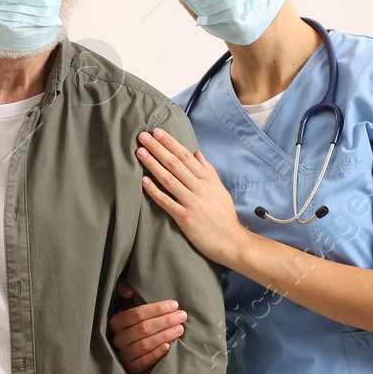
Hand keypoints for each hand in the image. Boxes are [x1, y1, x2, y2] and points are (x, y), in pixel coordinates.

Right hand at [109, 278, 186, 373]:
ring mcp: (123, 354)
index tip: (174, 305)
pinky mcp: (130, 367)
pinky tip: (169, 347)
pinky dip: (156, 354)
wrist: (131, 346)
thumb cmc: (134, 322)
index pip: (137, 313)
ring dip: (165, 336)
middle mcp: (117, 338)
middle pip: (143, 328)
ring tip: (180, 329)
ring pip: (145, 344)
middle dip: (165, 321)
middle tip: (182, 316)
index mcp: (116, 321)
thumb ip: (125, 290)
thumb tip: (129, 291)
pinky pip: (143, 362)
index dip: (157, 309)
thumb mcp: (127, 304)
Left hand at [136, 128, 249, 265]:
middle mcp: (199, 188)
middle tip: (143, 136)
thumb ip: (208, 171)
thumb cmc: (224, 215)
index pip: (186, 156)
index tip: (158, 132)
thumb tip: (197, 153)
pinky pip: (166, 201)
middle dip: (158, 148)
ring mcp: (192, 202)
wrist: (231, 241)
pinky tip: (143, 181)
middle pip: (175, 164)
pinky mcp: (185, 218)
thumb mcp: (219, 189)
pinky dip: (154, 191)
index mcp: (207, 179)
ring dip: (153, 165)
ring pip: (169, 179)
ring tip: (140, 153)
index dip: (171, 143)